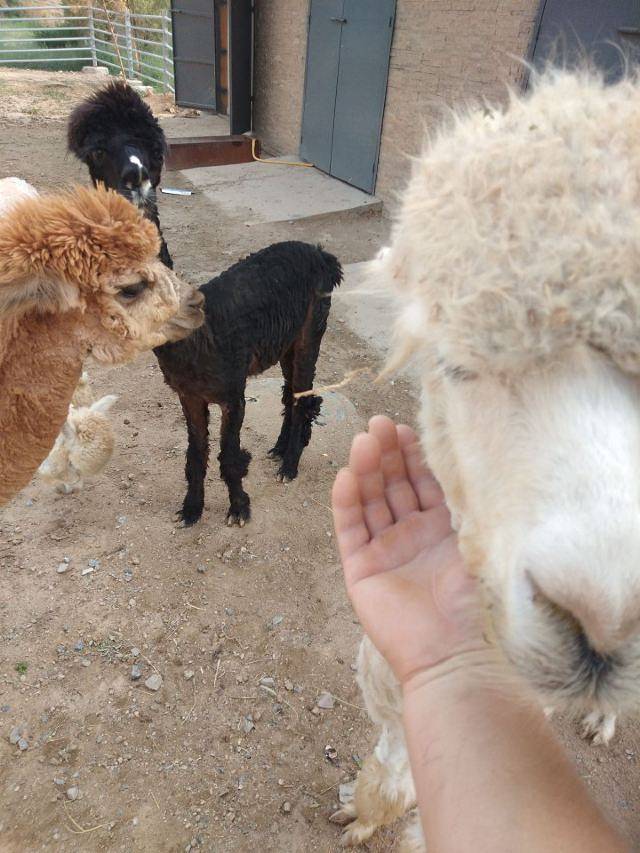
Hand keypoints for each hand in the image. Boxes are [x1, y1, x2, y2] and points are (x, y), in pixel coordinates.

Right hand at [332, 416, 485, 686]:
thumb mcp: (474, 546)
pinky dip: (346, 502)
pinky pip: (350, 528)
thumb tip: (469, 464)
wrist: (451, 655)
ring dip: (365, 470)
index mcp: (439, 531)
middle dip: (385, 454)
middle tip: (378, 424)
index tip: (404, 427)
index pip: (421, 484)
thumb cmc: (472, 605)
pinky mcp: (360, 569)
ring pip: (370, 501)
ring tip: (364, 440)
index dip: (411, 456)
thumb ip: (463, 508)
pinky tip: (346, 476)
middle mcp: (409, 537)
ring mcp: (383, 551)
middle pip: (392, 486)